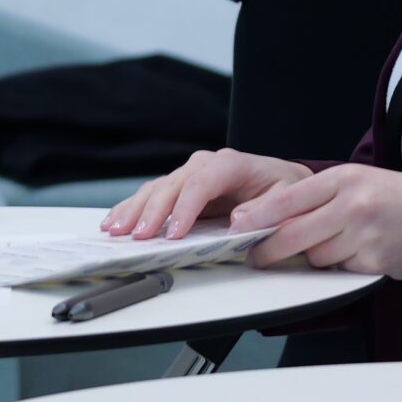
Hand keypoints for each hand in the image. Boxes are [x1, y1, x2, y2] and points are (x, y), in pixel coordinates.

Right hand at [103, 149, 311, 239]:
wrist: (281, 180)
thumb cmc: (284, 189)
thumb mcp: (286, 198)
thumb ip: (266, 209)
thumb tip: (238, 220)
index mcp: (231, 164)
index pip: (202, 183)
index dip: (185, 208)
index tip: (174, 234)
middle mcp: (205, 164)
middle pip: (172, 185)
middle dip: (152, 212)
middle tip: (138, 237)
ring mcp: (190, 174)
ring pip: (156, 188)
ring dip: (134, 209)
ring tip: (115, 230)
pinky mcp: (180, 187)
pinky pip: (152, 195)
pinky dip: (132, 208)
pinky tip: (115, 220)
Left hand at [229, 165, 401, 277]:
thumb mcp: (367, 184)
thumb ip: (327, 199)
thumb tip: (282, 221)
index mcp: (346, 178)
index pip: (288, 199)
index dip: (258, 216)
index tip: (236, 226)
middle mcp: (352, 204)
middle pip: (292, 234)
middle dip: (268, 250)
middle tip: (254, 257)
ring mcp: (363, 235)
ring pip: (315, 256)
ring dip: (318, 258)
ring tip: (344, 243)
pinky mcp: (374, 262)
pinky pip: (342, 271)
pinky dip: (344, 267)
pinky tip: (366, 253)